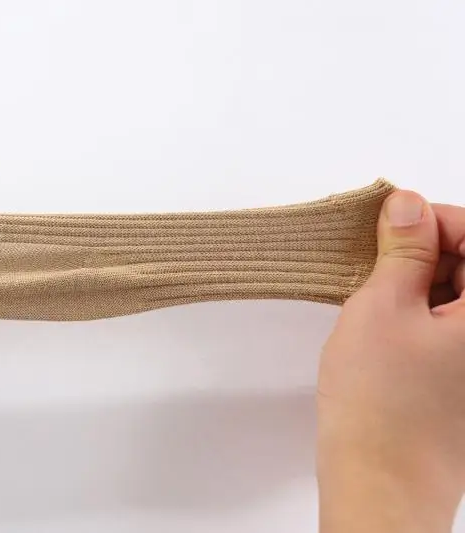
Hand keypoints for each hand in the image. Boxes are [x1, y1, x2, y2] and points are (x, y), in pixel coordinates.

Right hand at [317, 190, 464, 531]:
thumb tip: (408, 205)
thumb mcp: (382, 307)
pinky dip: (426, 315)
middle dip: (427, 253)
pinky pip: (456, 327)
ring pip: (464, 295)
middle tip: (377, 266)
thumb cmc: (382, 405)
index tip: (391, 225)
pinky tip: (390, 330)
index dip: (433, 219)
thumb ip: (403, 249)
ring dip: (424, 285)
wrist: (381, 483)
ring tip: (378, 305)